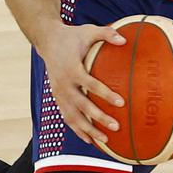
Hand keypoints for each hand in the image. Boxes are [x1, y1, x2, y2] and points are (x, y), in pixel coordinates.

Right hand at [38, 21, 127, 148]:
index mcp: (72, 68)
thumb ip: (107, 34)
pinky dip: (78, 130)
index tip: (121, 102)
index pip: (90, 84)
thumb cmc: (72, 36)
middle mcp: (63, 84)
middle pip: (81, 105)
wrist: (47, 41)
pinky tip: (91, 141)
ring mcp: (59, 93)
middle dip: (98, 118)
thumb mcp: (89, 31)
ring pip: (73, 116)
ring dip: (88, 130)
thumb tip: (125, 40)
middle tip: (116, 127)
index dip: (105, 93)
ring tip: (106, 140)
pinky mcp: (58, 98)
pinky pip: (68, 117)